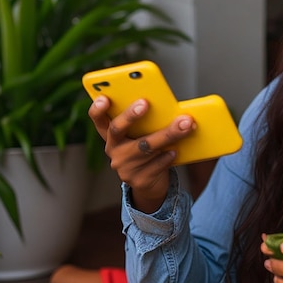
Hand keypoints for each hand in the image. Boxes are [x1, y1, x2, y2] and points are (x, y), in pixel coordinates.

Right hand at [88, 96, 195, 212]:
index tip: (104, 98)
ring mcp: (124, 167)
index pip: (98, 119)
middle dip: (131, 115)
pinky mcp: (139, 180)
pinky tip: (176, 150)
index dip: (98, 109)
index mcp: (112, 136)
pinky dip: (168, 156)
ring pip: (145, 147)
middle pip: (118, 130)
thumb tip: (167, 106)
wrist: (152, 185)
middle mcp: (114, 150)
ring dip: (167, 134)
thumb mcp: (142, 136)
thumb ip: (146, 123)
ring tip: (185, 125)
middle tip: (145, 103)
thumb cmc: (149, 151)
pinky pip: (156, 164)